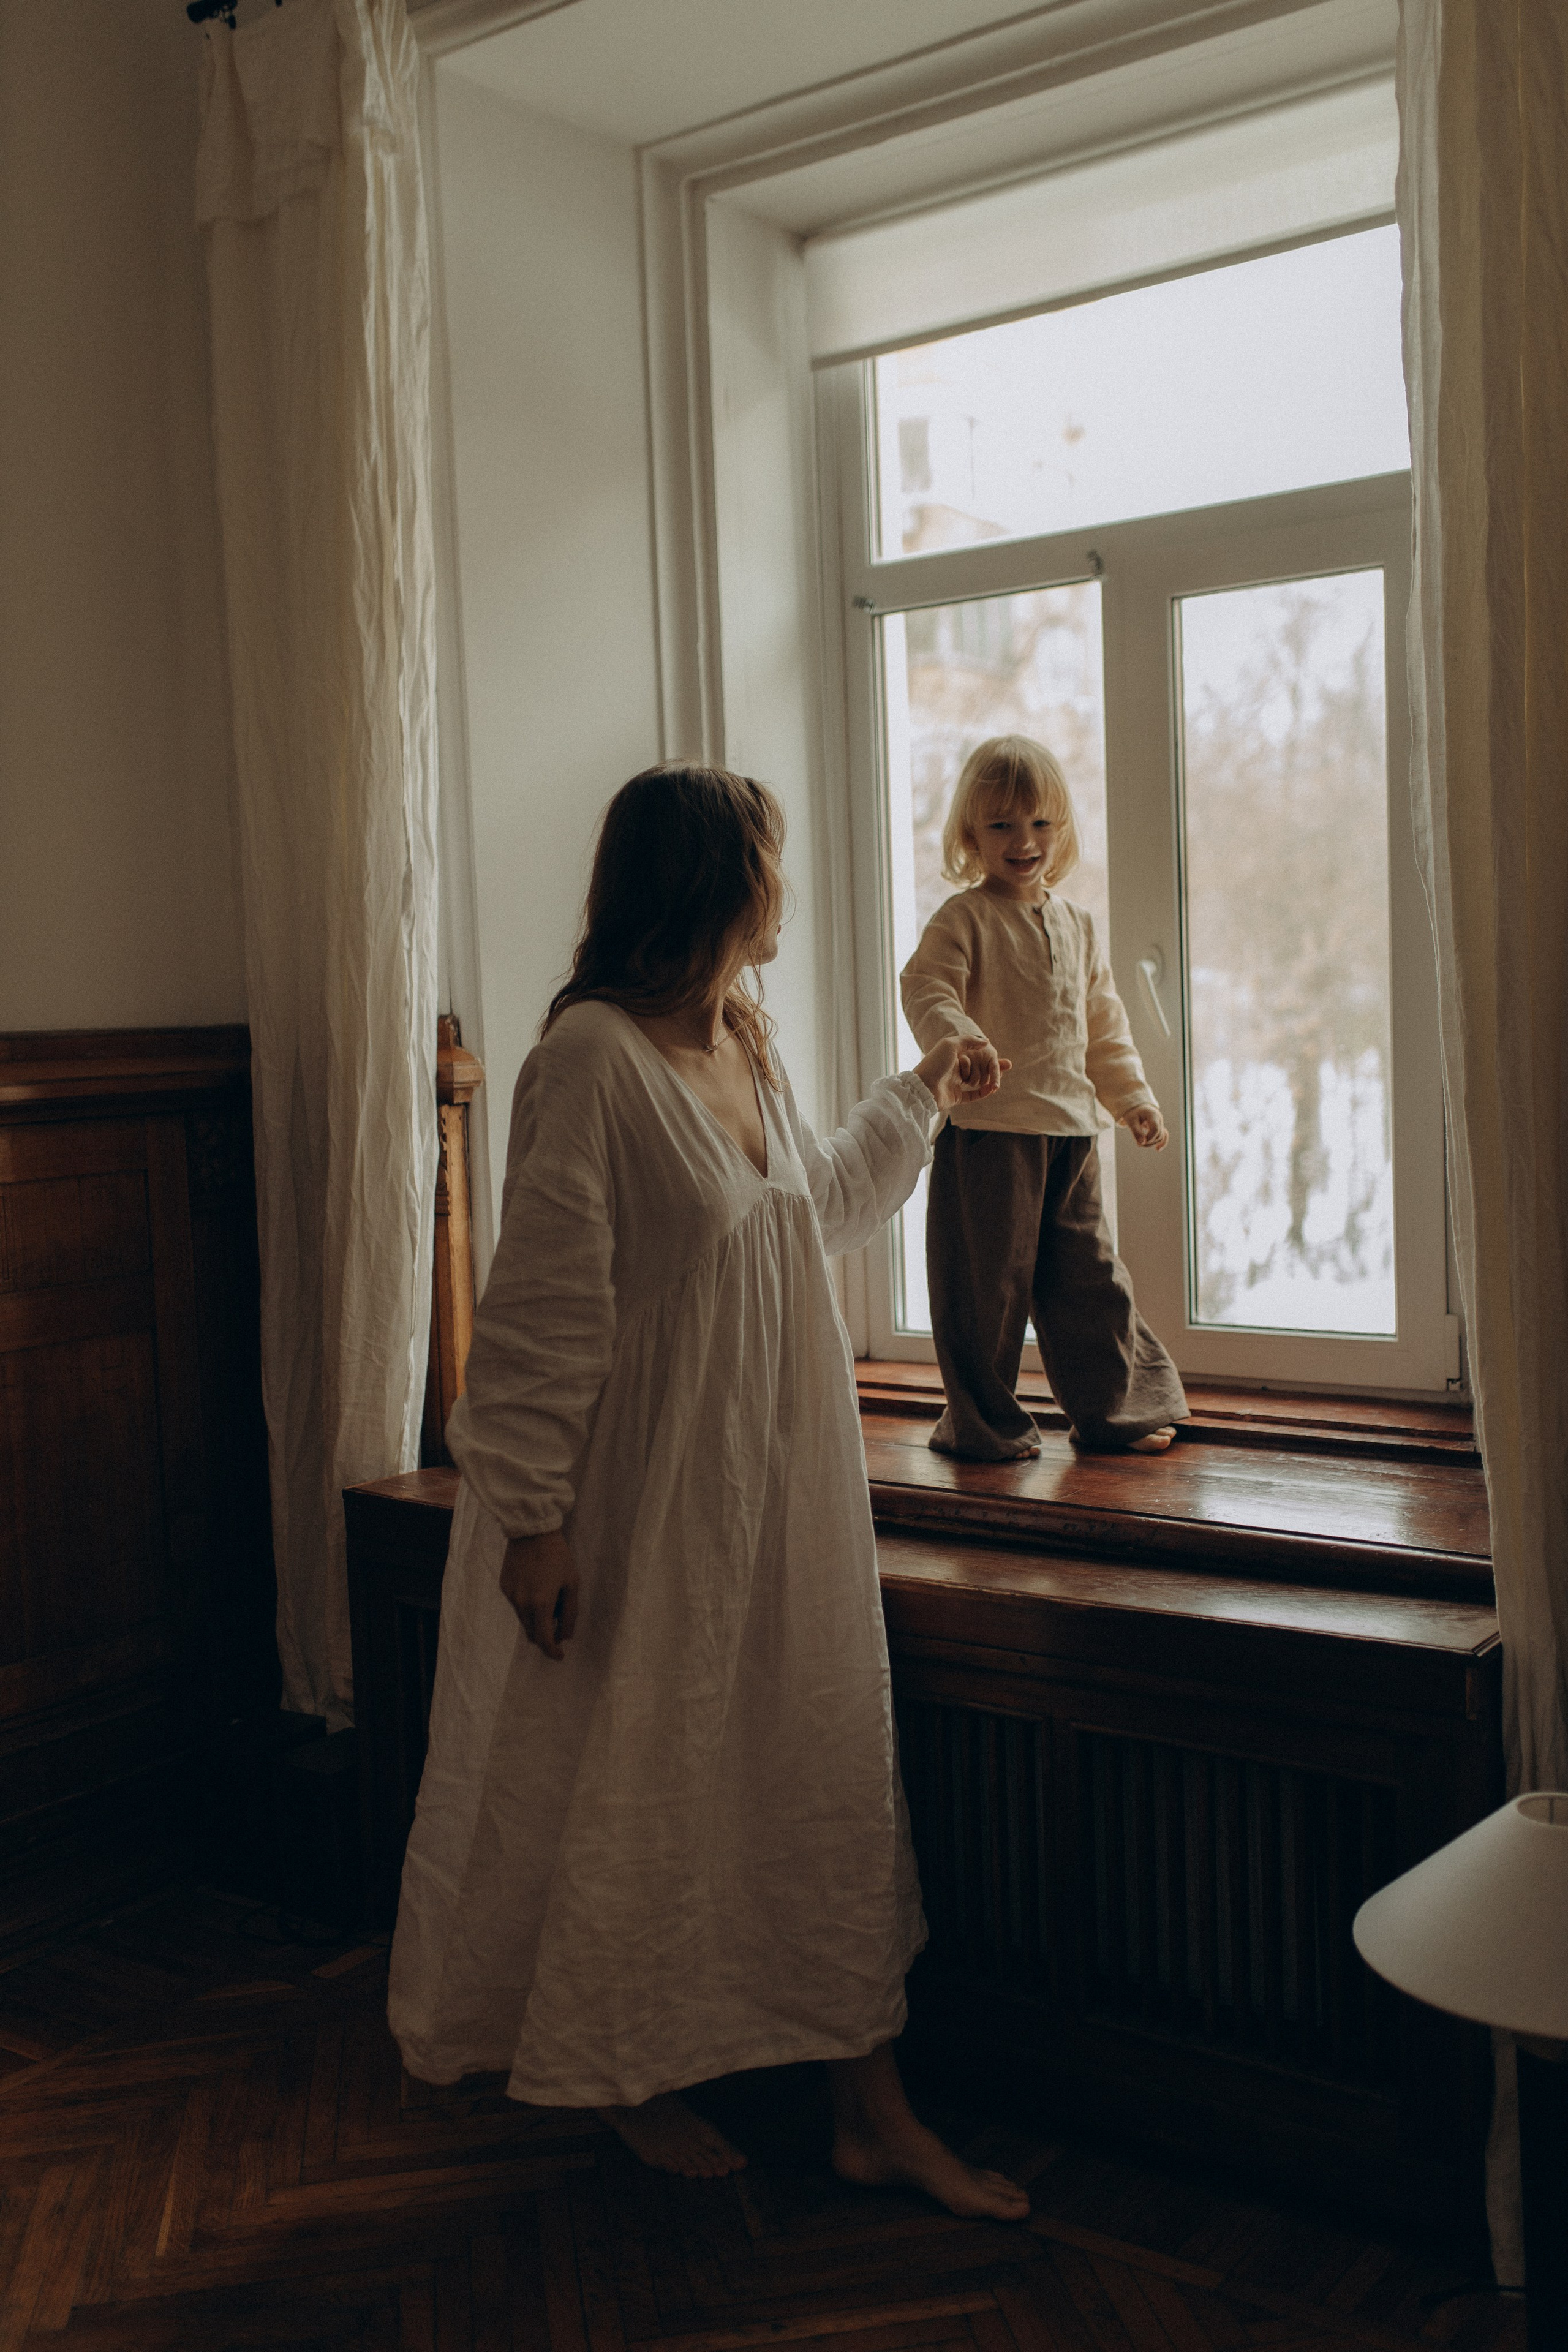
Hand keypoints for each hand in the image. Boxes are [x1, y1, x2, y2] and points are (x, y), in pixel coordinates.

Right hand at [500, 1529, 577, 1660]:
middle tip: (559, 1629)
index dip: (552, 1651)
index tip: (560, 1656)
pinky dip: (527, 1605)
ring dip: (537, 1620)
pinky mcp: (504, 1586)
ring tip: (550, 1600)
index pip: (544, 1639)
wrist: (532, 1531)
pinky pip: (516, 1604)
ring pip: (524, 1620)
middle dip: (546, 1637)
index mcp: (540, 1604)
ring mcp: (510, 1595)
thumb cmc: (558, 1556)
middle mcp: (521, 1603)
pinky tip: (536, 1587)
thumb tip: (566, 1636)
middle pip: (532, 1633)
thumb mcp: (572, 1584)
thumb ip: (570, 1613)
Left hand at [914, 1036, 1009, 1114]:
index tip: (1001, 1054)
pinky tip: (992, 1088)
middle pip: (978, 1068)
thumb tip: (986, 1041)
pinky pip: (972, 1096)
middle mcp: (954, 1069)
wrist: (923, 1087)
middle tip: (1009, 1066)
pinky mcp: (955, 1097)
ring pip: (977, 1082)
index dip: (989, 1054)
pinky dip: (983, 1093)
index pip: (975, 1054)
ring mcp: (954, 1083)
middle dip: (994, 1067)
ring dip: (988, 1080)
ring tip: (998, 1080)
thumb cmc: (935, 1063)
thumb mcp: (951, 1044)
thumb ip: (969, 1040)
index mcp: (953, 1056)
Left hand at [1123, 1104, 1167, 1149]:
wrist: (1137, 1107)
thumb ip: (1136, 1131)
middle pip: (1158, 1134)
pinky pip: (1164, 1135)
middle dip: (1149, 1142)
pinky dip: (1161, 1142)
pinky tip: (1157, 1150)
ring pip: (1161, 1137)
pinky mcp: (1160, 1127)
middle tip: (1138, 1143)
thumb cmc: (1133, 1113)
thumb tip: (1141, 1143)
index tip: (1139, 1142)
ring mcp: (1160, 1123)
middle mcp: (1159, 1119)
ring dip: (1152, 1143)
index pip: (1155, 1129)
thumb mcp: (1131, 1120)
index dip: (1149, 1138)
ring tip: (1141, 1145)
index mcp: (1152, 1114)